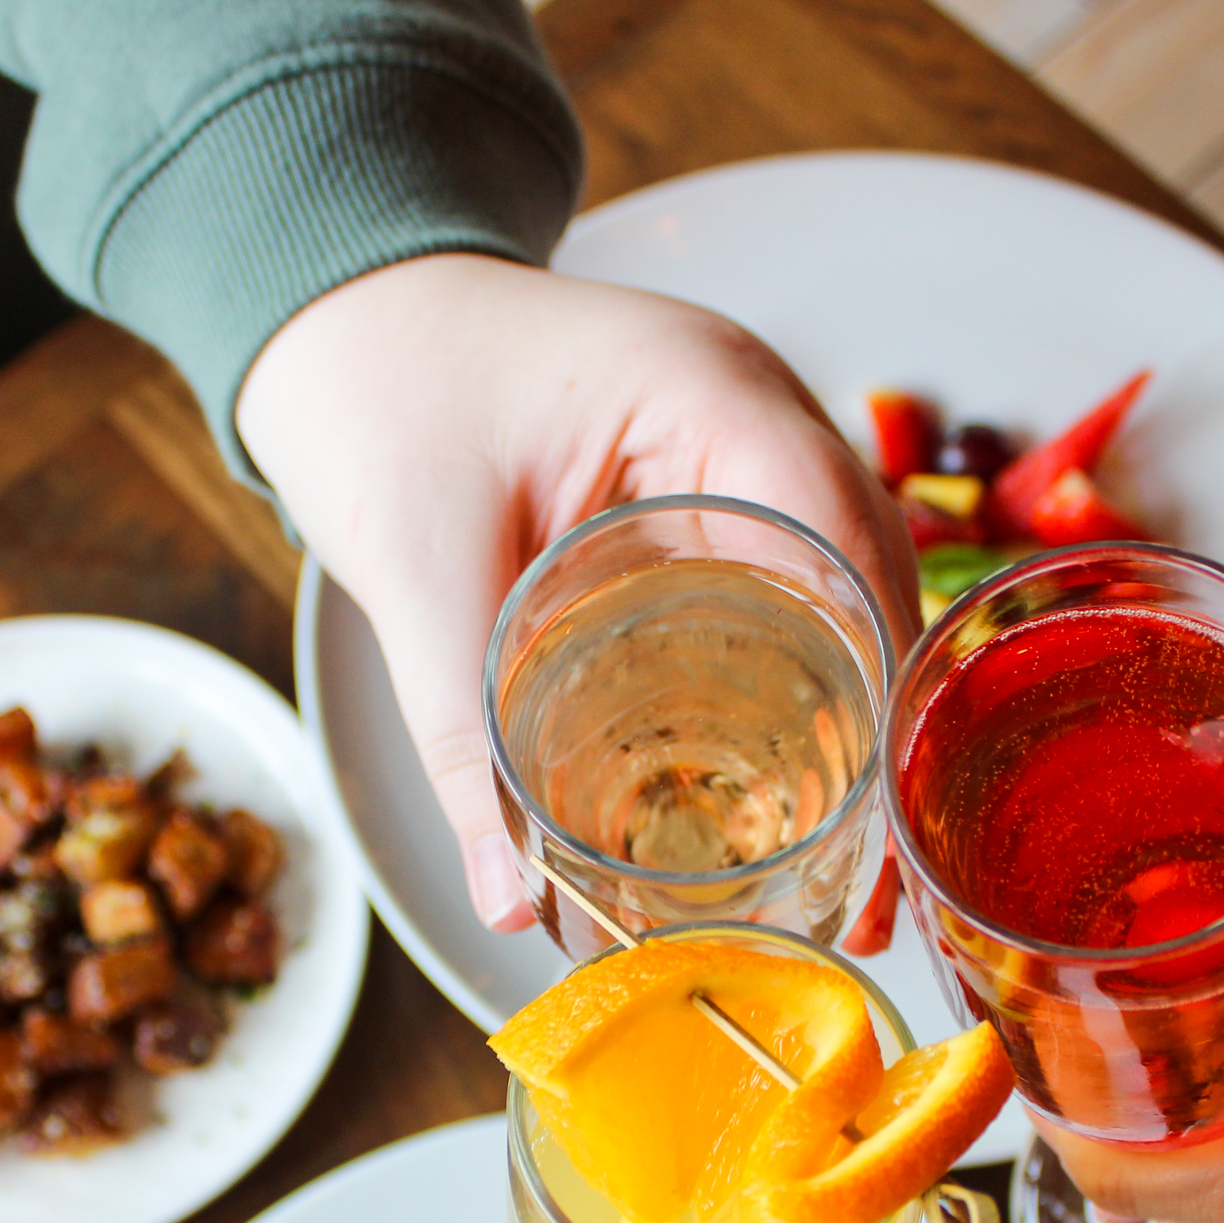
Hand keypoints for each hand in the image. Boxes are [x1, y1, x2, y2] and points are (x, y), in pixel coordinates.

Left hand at [237, 255, 918, 931]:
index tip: (870, 809)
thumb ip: (465, 744)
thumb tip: (515, 904)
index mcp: (706, 393)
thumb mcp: (417, 577)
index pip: (847, 539)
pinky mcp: (724, 480)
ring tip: (850, 843)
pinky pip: (799, 578)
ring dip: (858, 699)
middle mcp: (757, 407)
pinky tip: (802, 764)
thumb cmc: (378, 395)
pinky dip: (812, 667)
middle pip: (874, 574)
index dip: (877, 676)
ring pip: (851, 583)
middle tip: (869, 865)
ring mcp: (750, 438)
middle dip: (881, 719)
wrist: (342, 319)